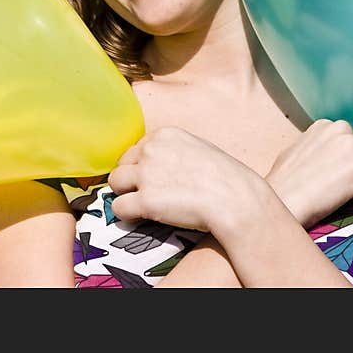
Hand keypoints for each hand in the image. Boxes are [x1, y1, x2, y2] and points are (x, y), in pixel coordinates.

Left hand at [107, 126, 266, 233]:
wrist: (238, 200)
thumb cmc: (225, 178)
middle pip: (122, 164)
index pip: (136, 149)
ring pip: (115, 183)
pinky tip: (141, 217)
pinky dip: (127, 215)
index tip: (156, 179)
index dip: (142, 166)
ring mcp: (147, 174)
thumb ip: (172, 151)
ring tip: (144, 205)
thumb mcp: (197, 149)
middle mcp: (151, 150)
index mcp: (164, 135)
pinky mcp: (146, 200)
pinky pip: (118, 207)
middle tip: (149, 194)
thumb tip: (154, 163)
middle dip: (131, 179)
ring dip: (126, 194)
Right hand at [264, 119, 352, 228]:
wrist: (280, 200)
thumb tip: (339, 160)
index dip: (347, 165)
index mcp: (327, 125)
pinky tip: (343, 197)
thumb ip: (323, 148)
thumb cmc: (285, 184)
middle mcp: (342, 128)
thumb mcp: (301, 152)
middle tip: (334, 187)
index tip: (331, 176)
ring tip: (337, 192)